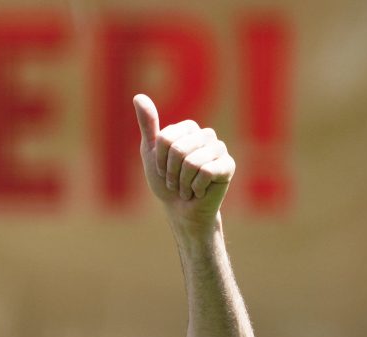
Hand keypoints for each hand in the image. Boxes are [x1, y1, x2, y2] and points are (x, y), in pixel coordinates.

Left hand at [133, 94, 232, 226]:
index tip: (163, 169)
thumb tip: (138, 96)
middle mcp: (206, 135)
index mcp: (188, 128)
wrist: (181, 209)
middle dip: (171, 172)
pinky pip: (206, 172)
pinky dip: (196, 187)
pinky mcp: (228, 165)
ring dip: (182, 182)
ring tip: (187, 187)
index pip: (165, 138)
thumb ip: (148, 125)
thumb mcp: (151, 152)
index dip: (159, 160)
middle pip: (178, 149)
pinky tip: (200, 191)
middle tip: (176, 181)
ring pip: (191, 162)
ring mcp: (219, 149)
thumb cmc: (165, 182)